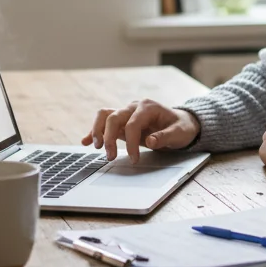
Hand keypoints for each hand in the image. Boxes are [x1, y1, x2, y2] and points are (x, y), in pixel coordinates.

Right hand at [82, 99, 199, 163]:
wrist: (181, 123)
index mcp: (148, 107)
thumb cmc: (181, 127)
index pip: (133, 124)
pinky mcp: (122, 121)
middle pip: (113, 117)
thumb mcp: (179, 133)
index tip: (133, 159)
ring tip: (96, 147)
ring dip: (97, 131)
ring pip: (105, 116)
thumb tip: (150, 141)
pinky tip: (85, 141)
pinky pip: (104, 122)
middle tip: (110, 156)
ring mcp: (127, 113)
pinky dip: (93, 131)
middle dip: (109, 137)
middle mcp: (134, 107)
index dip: (131, 142)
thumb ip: (165, 136)